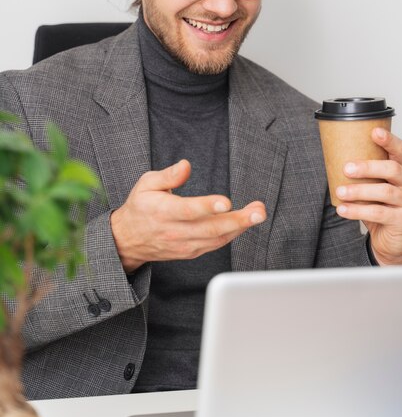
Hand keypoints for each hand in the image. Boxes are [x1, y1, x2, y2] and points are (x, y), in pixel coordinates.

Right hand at [110, 159, 266, 272]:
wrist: (128, 239)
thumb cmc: (141, 206)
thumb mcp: (146, 184)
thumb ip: (168, 175)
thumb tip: (186, 165)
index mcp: (162, 211)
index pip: (188, 210)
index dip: (207, 207)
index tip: (225, 202)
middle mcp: (175, 231)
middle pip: (210, 228)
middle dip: (238, 220)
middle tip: (258, 211)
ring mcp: (185, 244)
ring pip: (217, 238)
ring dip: (241, 226)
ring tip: (257, 213)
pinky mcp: (191, 251)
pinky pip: (216, 244)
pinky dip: (232, 234)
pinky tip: (245, 222)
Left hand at [335, 128, 401, 264]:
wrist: (392, 241)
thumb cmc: (381, 209)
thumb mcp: (374, 188)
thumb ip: (363, 176)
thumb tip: (333, 161)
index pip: (399, 151)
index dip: (389, 140)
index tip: (374, 131)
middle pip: (392, 169)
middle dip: (368, 166)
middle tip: (346, 168)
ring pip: (384, 191)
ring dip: (359, 191)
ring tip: (340, 191)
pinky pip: (379, 213)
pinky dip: (357, 211)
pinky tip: (342, 209)